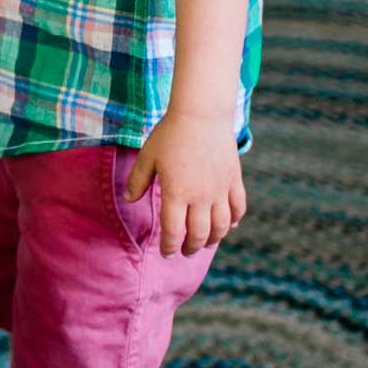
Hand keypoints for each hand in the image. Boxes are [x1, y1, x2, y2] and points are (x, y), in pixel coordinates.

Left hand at [124, 112, 245, 257]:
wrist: (201, 114)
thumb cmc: (170, 134)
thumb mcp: (148, 156)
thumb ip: (138, 180)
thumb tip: (129, 200)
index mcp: (176, 192)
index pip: (174, 231)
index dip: (170, 246)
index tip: (167, 252)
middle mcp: (200, 196)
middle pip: (199, 234)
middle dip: (190, 247)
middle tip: (184, 251)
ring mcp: (220, 189)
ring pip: (221, 226)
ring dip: (213, 239)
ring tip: (204, 243)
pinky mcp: (234, 180)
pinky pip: (238, 208)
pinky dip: (234, 220)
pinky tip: (228, 226)